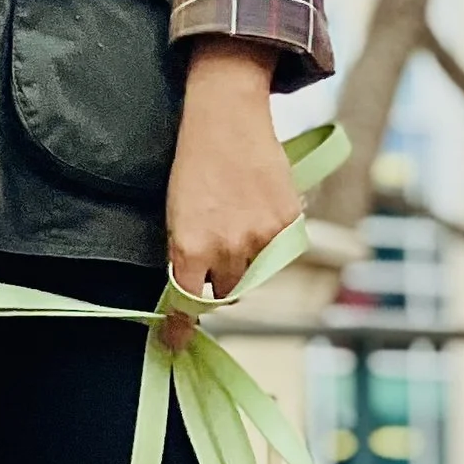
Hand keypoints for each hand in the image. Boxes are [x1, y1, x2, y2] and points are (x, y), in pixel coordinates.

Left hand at [165, 38, 297, 339]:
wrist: (226, 120)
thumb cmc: (193, 165)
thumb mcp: (175, 214)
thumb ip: (185, 256)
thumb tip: (189, 289)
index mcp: (192, 248)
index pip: (188, 304)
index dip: (181, 327)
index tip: (174, 343)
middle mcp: (229, 249)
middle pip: (227, 295)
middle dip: (219, 288)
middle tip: (214, 265)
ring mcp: (263, 238)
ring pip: (255, 276)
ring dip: (245, 266)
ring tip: (236, 226)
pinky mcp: (289, 224)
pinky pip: (280, 253)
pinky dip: (269, 244)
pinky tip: (256, 212)